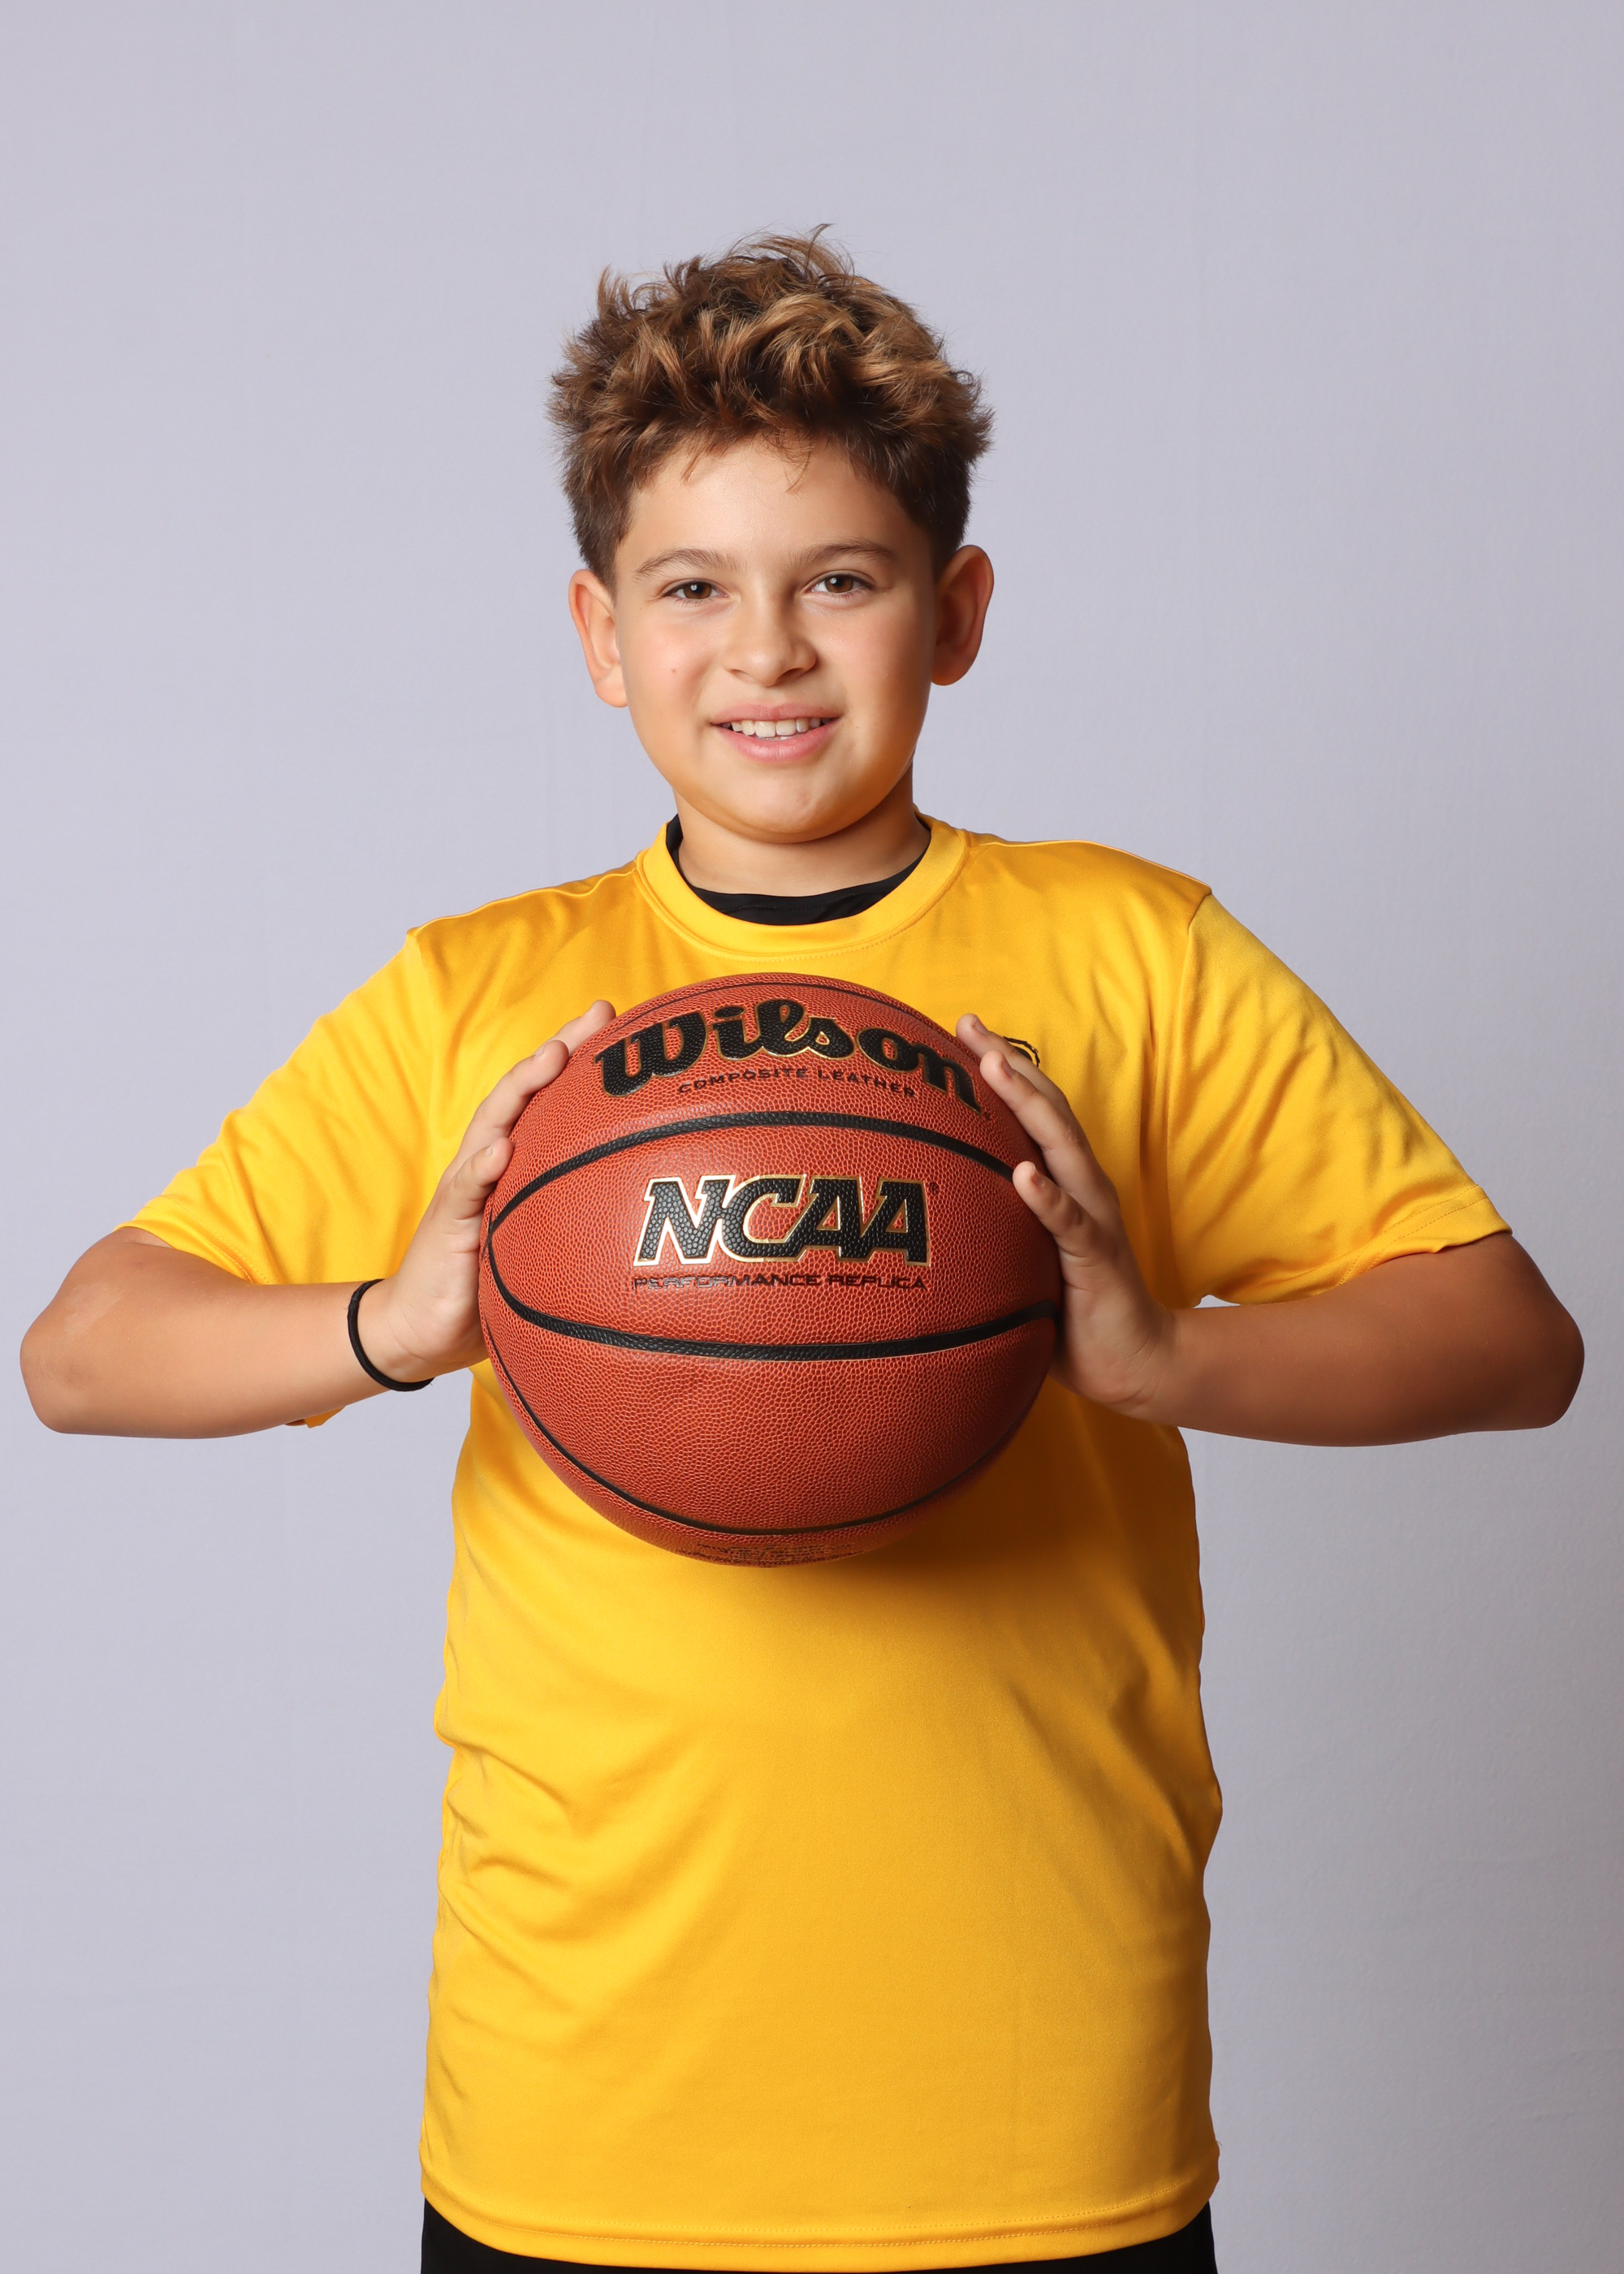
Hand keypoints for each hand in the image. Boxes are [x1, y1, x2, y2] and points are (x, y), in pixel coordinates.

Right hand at [360, 1002, 614, 1382]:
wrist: (419, 1329)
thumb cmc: (488, 1287)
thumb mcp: (543, 1248)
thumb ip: (580, 1224)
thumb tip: (654, 1220)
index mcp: (517, 1163)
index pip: (550, 1100)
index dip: (582, 1058)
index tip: (621, 1021)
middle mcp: (491, 1162)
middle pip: (524, 1093)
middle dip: (560, 1050)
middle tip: (599, 1015)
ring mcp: (467, 1187)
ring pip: (493, 1123)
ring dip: (522, 1088)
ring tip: (553, 1056)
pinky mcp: (449, 1222)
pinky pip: (466, 1190)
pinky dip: (482, 1166)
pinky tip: (501, 1148)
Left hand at [957, 1015, 1175, 1415]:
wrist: (1133, 1362)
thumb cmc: (1070, 1309)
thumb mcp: (1020, 1254)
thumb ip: (991, 1222)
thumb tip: (926, 1203)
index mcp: (1063, 1182)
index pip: (1031, 1111)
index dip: (999, 1068)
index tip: (959, 1029)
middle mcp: (1082, 1187)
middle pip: (1045, 1111)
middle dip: (1007, 1065)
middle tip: (969, 1025)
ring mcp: (1092, 1219)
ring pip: (1061, 1151)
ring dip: (1029, 1108)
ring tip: (995, 1070)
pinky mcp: (1097, 1259)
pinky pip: (1070, 1224)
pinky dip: (1048, 1197)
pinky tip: (1025, 1174)